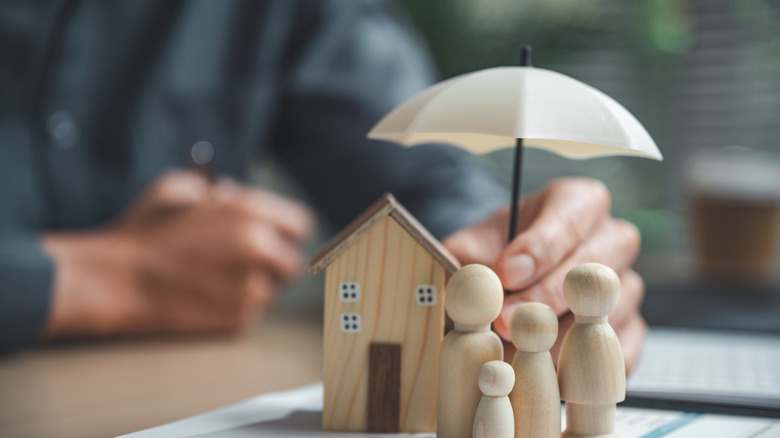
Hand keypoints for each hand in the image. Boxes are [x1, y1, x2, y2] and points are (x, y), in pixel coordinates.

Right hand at [41, 171, 314, 338]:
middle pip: (292, 263)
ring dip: (253, 287)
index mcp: (249, 212)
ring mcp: (251, 288)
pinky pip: (251, 314)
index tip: (275, 237)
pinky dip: (235, 309)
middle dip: (272, 264)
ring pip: (273, 291)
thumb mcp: (178, 189)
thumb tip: (235, 193)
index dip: (285, 232)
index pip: (301, 224)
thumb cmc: (142, 233)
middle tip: (245, 264)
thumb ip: (216, 189)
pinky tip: (204, 298)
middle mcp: (259, 249)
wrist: (115, 281)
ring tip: (213, 280)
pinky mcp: (239, 321)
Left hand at [443, 178, 645, 372]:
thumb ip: (467, 259)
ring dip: (561, 335)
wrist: (504, 291)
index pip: (571, 216)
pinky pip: (622, 350)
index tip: (506, 274)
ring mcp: (627, 285)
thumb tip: (468, 280)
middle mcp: (611, 239)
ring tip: (517, 351)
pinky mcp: (632, 328)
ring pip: (610, 310)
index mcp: (576, 203)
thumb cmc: (493, 259)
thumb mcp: (472, 248)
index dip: (539, 247)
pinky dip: (586, 365)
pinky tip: (549, 372)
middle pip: (596, 265)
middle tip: (505, 320)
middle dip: (545, 296)